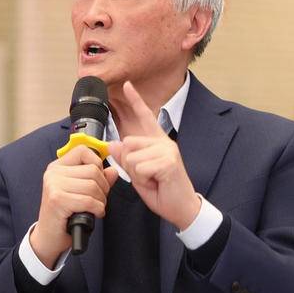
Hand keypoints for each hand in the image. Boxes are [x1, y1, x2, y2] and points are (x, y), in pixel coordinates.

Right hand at [31, 144, 118, 267]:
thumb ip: (99, 179)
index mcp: (58, 166)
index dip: (98, 164)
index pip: (84, 151)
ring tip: (95, 208)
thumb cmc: (66, 215)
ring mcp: (53, 185)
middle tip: (98, 200)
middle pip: (93, 170)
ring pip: (93, 185)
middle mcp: (53, 172)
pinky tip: (94, 214)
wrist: (49, 238)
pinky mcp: (57, 199)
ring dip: (101, 200)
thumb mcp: (82, 193)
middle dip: (103, 187)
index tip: (99, 180)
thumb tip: (113, 170)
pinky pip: (89, 200)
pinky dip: (97, 209)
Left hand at [108, 80, 200, 229]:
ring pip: (132, 158)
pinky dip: (144, 180)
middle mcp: (163, 142)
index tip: (126, 85)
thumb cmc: (162, 190)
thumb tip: (112, 144)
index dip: (135, 100)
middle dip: (129, 165)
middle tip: (147, 176)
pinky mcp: (168, 162)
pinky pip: (140, 168)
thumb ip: (126, 159)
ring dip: (137, 174)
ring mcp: (167, 150)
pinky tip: (157, 182)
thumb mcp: (138, 174)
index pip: (145, 117)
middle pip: (127, 144)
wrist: (181, 208)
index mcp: (157, 142)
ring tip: (153, 180)